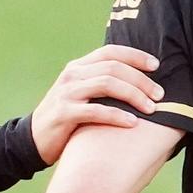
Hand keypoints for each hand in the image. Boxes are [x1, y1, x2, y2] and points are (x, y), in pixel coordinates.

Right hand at [29, 46, 160, 164]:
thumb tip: (139, 85)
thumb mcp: (80, 94)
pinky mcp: (64, 114)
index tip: (156, 65)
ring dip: (134, 95)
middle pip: (113, 68)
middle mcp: (72, 76)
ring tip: (151, 108)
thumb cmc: (66, 118)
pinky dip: (117, 116)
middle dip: (141, 80)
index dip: (135, 56)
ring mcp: (67, 93)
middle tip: (160, 94)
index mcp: (78, 67)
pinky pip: (96, 111)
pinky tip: (133, 123)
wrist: (32, 140)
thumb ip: (101, 85)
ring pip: (107, 84)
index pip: (110, 52)